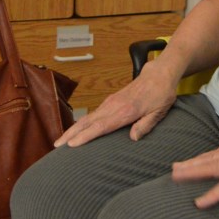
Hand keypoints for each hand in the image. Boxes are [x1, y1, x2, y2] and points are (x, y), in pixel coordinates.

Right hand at [54, 60, 179, 147]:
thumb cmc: (161, 94)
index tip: (72, 144)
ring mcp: (111, 102)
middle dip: (71, 133)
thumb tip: (133, 138)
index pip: (101, 126)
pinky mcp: (111, 101)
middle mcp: (114, 106)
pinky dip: (82, 123)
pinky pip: (93, 114)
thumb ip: (146, 125)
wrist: (158, 74)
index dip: (85, 136)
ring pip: (88, 117)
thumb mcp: (160, 111)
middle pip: (88, 121)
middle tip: (57, 145)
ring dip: (74, 128)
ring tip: (62, 140)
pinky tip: (77, 130)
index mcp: (126, 111)